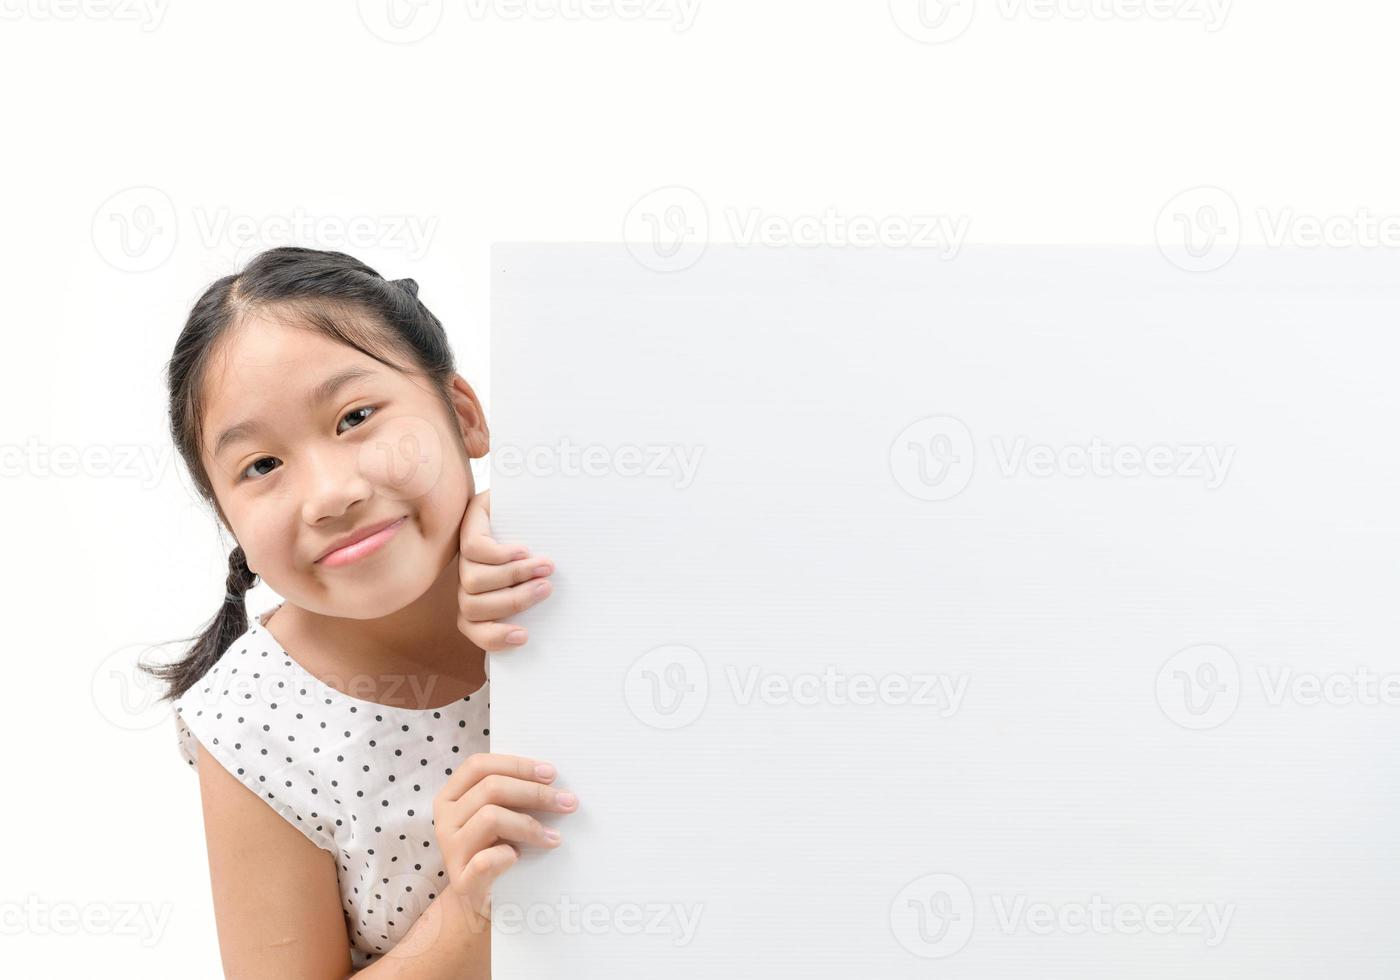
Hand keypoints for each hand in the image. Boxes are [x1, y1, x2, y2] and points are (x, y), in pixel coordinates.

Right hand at [433, 752, 576, 922]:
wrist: (481, 901)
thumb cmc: (496, 847)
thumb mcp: (500, 814)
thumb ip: (512, 794)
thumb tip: (552, 777)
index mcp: (451, 796)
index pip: (478, 766)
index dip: (516, 764)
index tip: (551, 773)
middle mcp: (444, 820)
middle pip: (491, 788)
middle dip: (535, 793)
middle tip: (567, 802)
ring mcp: (450, 851)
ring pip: (491, 817)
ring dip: (529, 825)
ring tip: (553, 837)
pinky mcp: (462, 881)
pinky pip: (485, 860)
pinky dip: (507, 855)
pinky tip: (520, 857)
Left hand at [457, 489, 555, 650]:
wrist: (533, 503)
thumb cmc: (545, 549)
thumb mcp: (540, 582)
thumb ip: (538, 601)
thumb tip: (547, 634)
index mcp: (483, 599)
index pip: (474, 628)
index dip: (494, 638)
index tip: (525, 636)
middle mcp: (470, 581)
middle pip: (473, 607)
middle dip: (514, 601)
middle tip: (547, 587)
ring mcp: (465, 555)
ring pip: (473, 582)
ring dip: (513, 576)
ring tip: (545, 566)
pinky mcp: (470, 526)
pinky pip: (474, 550)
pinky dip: (500, 555)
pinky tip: (523, 550)